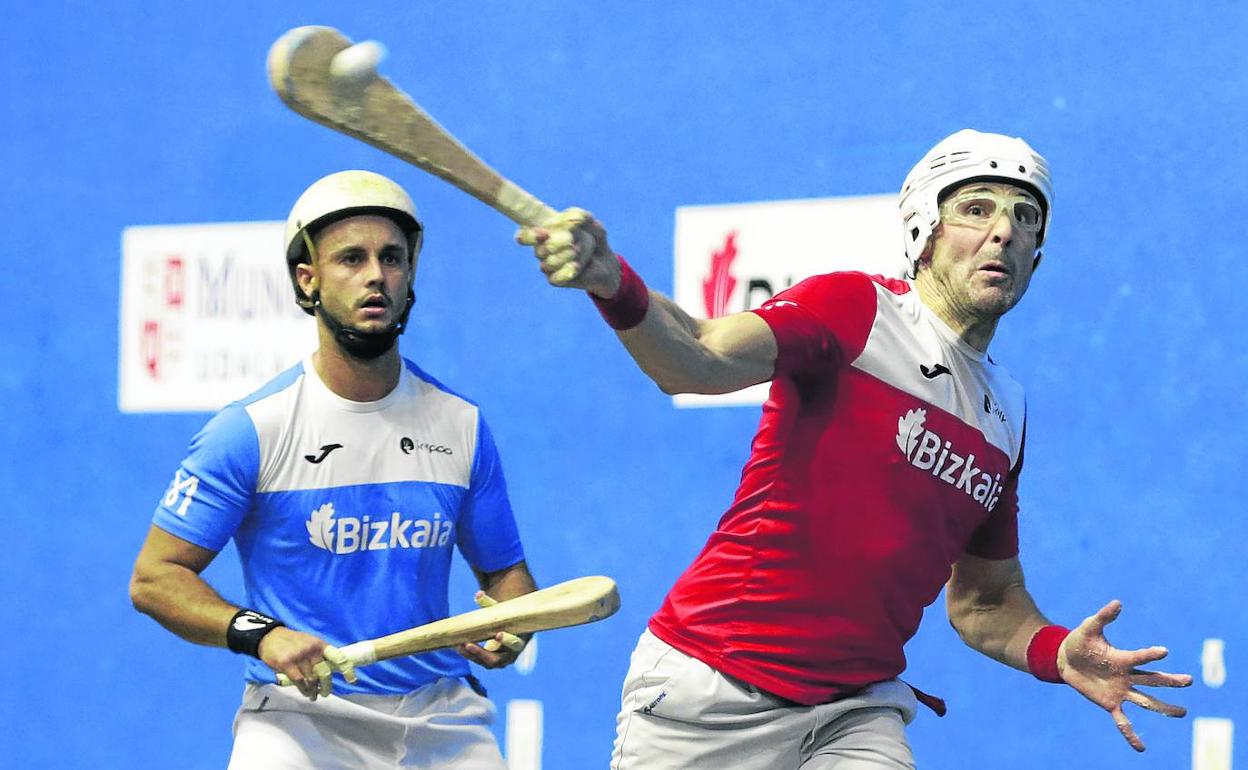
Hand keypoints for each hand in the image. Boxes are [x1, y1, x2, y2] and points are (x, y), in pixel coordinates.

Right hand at [260, 628, 353, 700]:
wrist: (270, 637)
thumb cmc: (292, 641)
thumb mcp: (309, 642)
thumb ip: (319, 654)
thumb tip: (331, 669)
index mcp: (320, 644)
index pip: (338, 656)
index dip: (347, 669)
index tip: (351, 680)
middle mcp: (312, 650)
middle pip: (325, 673)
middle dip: (326, 686)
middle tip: (325, 693)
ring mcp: (300, 657)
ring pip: (312, 679)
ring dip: (314, 690)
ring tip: (314, 695)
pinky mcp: (287, 664)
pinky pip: (300, 682)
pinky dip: (304, 690)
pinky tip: (306, 693)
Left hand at [455, 590, 527, 669]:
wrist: (508, 629)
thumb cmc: (505, 618)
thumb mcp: (499, 610)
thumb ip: (489, 603)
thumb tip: (478, 594)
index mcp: (519, 640)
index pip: (515, 643)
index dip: (507, 640)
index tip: (498, 634)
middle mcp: (511, 655)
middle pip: (497, 660)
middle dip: (482, 653)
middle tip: (468, 644)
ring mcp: (500, 661)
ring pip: (485, 663)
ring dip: (471, 655)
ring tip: (458, 645)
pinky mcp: (490, 662)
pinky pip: (479, 661)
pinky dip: (468, 654)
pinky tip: (457, 646)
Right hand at [516, 207, 620, 296]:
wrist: (605, 260)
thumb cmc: (593, 238)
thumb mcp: (590, 222)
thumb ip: (579, 216)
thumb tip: (570, 220)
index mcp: (543, 234)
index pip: (524, 236)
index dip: (528, 236)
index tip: (543, 233)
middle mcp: (541, 251)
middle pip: (539, 249)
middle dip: (558, 243)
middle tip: (572, 239)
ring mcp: (547, 266)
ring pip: (548, 263)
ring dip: (566, 255)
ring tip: (579, 251)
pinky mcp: (555, 280)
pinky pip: (555, 277)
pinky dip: (568, 270)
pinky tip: (578, 266)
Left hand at [1057, 600, 1192, 750]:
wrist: (1064, 659)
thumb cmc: (1080, 641)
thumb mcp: (1089, 627)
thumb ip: (1103, 617)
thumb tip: (1118, 602)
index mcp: (1122, 658)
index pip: (1139, 658)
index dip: (1150, 655)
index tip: (1164, 652)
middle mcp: (1126, 676)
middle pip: (1151, 680)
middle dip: (1168, 680)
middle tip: (1189, 680)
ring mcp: (1120, 691)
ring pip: (1145, 701)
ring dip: (1163, 707)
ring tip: (1182, 713)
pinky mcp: (1109, 703)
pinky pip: (1122, 721)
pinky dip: (1131, 734)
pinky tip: (1141, 748)